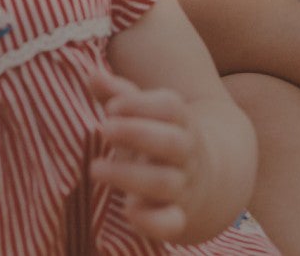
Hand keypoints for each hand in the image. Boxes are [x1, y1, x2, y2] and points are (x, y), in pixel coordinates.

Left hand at [88, 70, 204, 241]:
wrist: (207, 181)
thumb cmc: (161, 140)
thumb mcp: (147, 115)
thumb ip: (120, 95)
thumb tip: (92, 75)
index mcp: (181, 123)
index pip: (171, 108)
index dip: (141, 104)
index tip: (111, 106)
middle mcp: (186, 154)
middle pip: (172, 142)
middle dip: (137, 133)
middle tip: (103, 128)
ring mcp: (182, 187)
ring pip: (165, 183)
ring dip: (128, 175)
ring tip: (94, 168)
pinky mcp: (175, 217)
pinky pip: (170, 223)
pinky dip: (150, 220)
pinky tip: (128, 210)